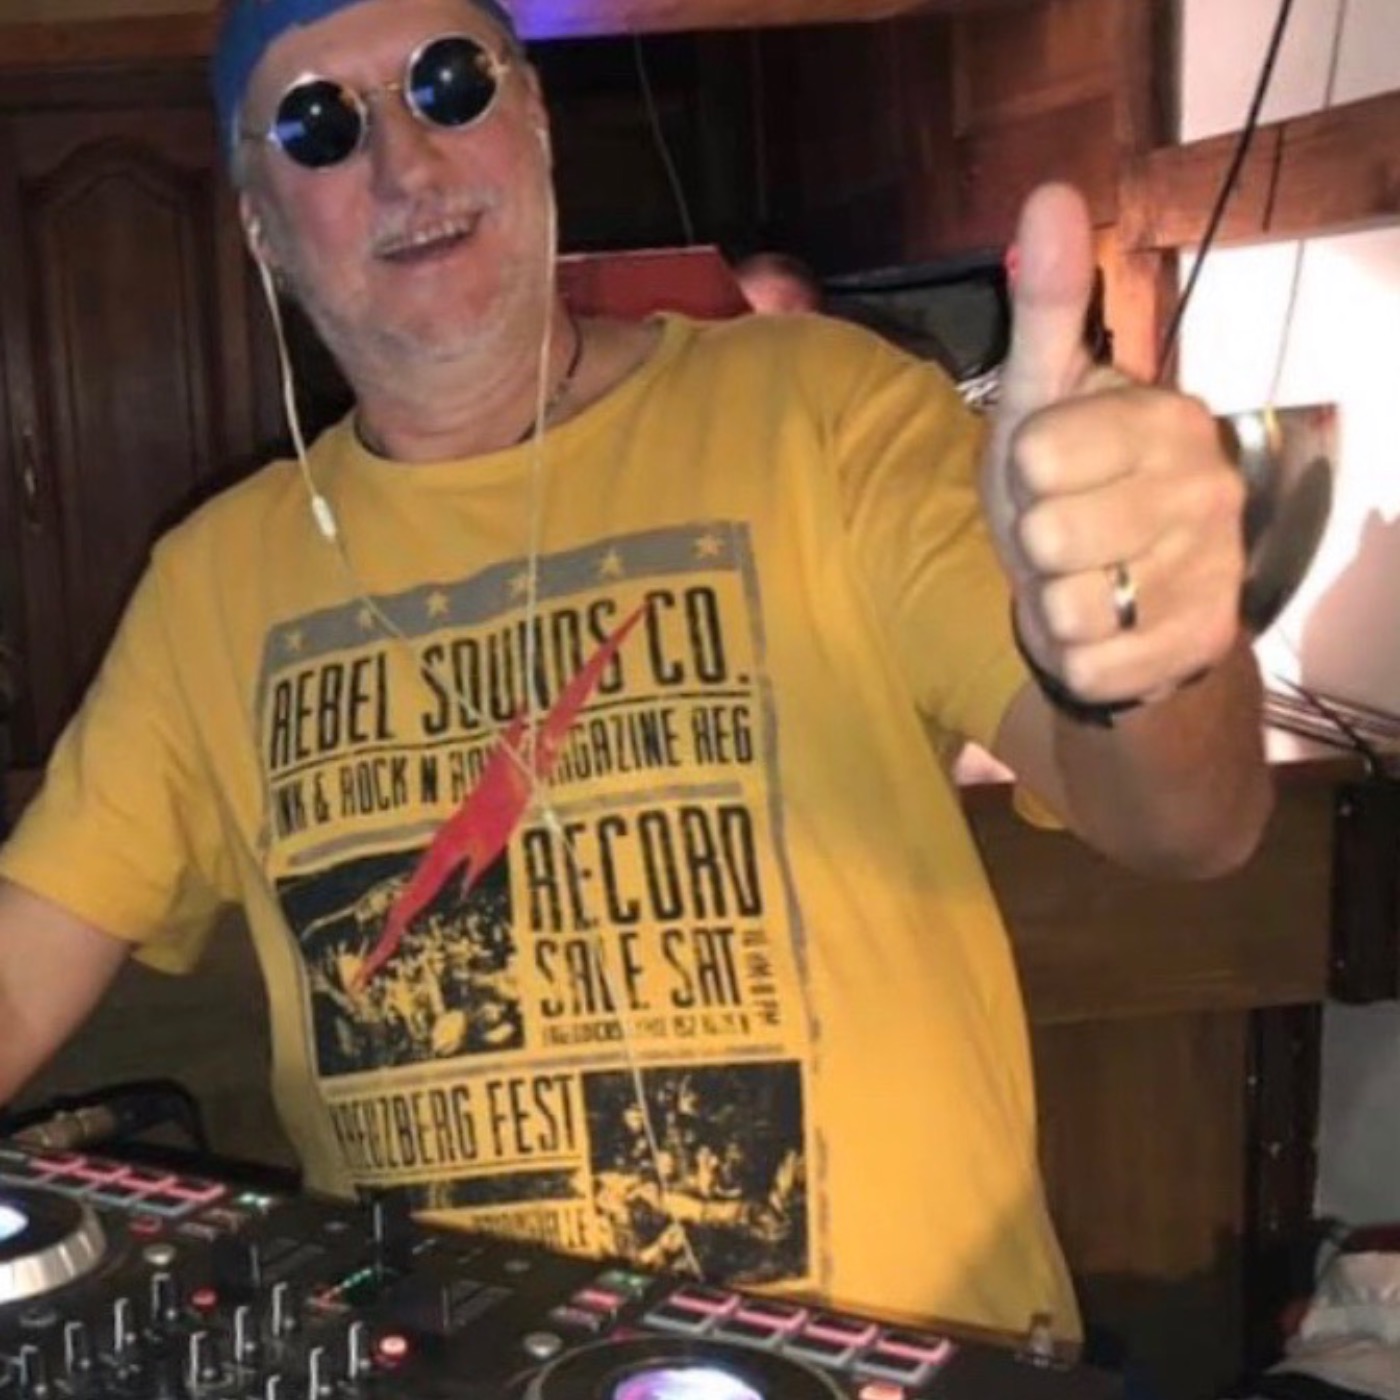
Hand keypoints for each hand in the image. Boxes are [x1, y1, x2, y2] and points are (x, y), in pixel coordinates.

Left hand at [981, 183, 1245, 705]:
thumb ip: (1045, 306)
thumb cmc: (1067, 486)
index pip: (1039, 453)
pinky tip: (1100, 632)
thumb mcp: (1041, 397)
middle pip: (1050, 535)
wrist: (1121, 594)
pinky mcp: (1202, 644)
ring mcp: (1214, 571)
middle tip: (1062, 534)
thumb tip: (1050, 192)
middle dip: (1034, 544)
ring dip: (1052, 604)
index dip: (1023, 472)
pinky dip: (1076, 656)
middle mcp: (1207, 489)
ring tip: (1082, 581)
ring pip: (1070, 608)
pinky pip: (1092, 666)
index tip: (1048, 469)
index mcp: (1166, 418)